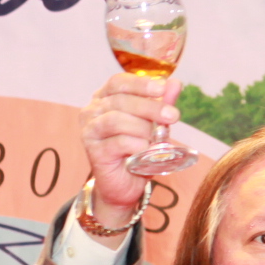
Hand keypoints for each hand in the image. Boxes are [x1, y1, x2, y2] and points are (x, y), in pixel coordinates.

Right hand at [76, 72, 182, 220]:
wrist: (126, 182)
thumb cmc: (137, 148)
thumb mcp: (153, 123)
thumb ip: (161, 103)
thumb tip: (175, 83)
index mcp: (104, 98)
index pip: (117, 82)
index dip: (140, 84)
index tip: (162, 89)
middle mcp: (91, 112)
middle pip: (120, 100)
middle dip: (150, 107)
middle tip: (173, 115)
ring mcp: (90, 131)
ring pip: (116, 120)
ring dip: (143, 128)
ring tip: (158, 138)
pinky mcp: (94, 152)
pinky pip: (118, 142)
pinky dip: (138, 145)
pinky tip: (146, 151)